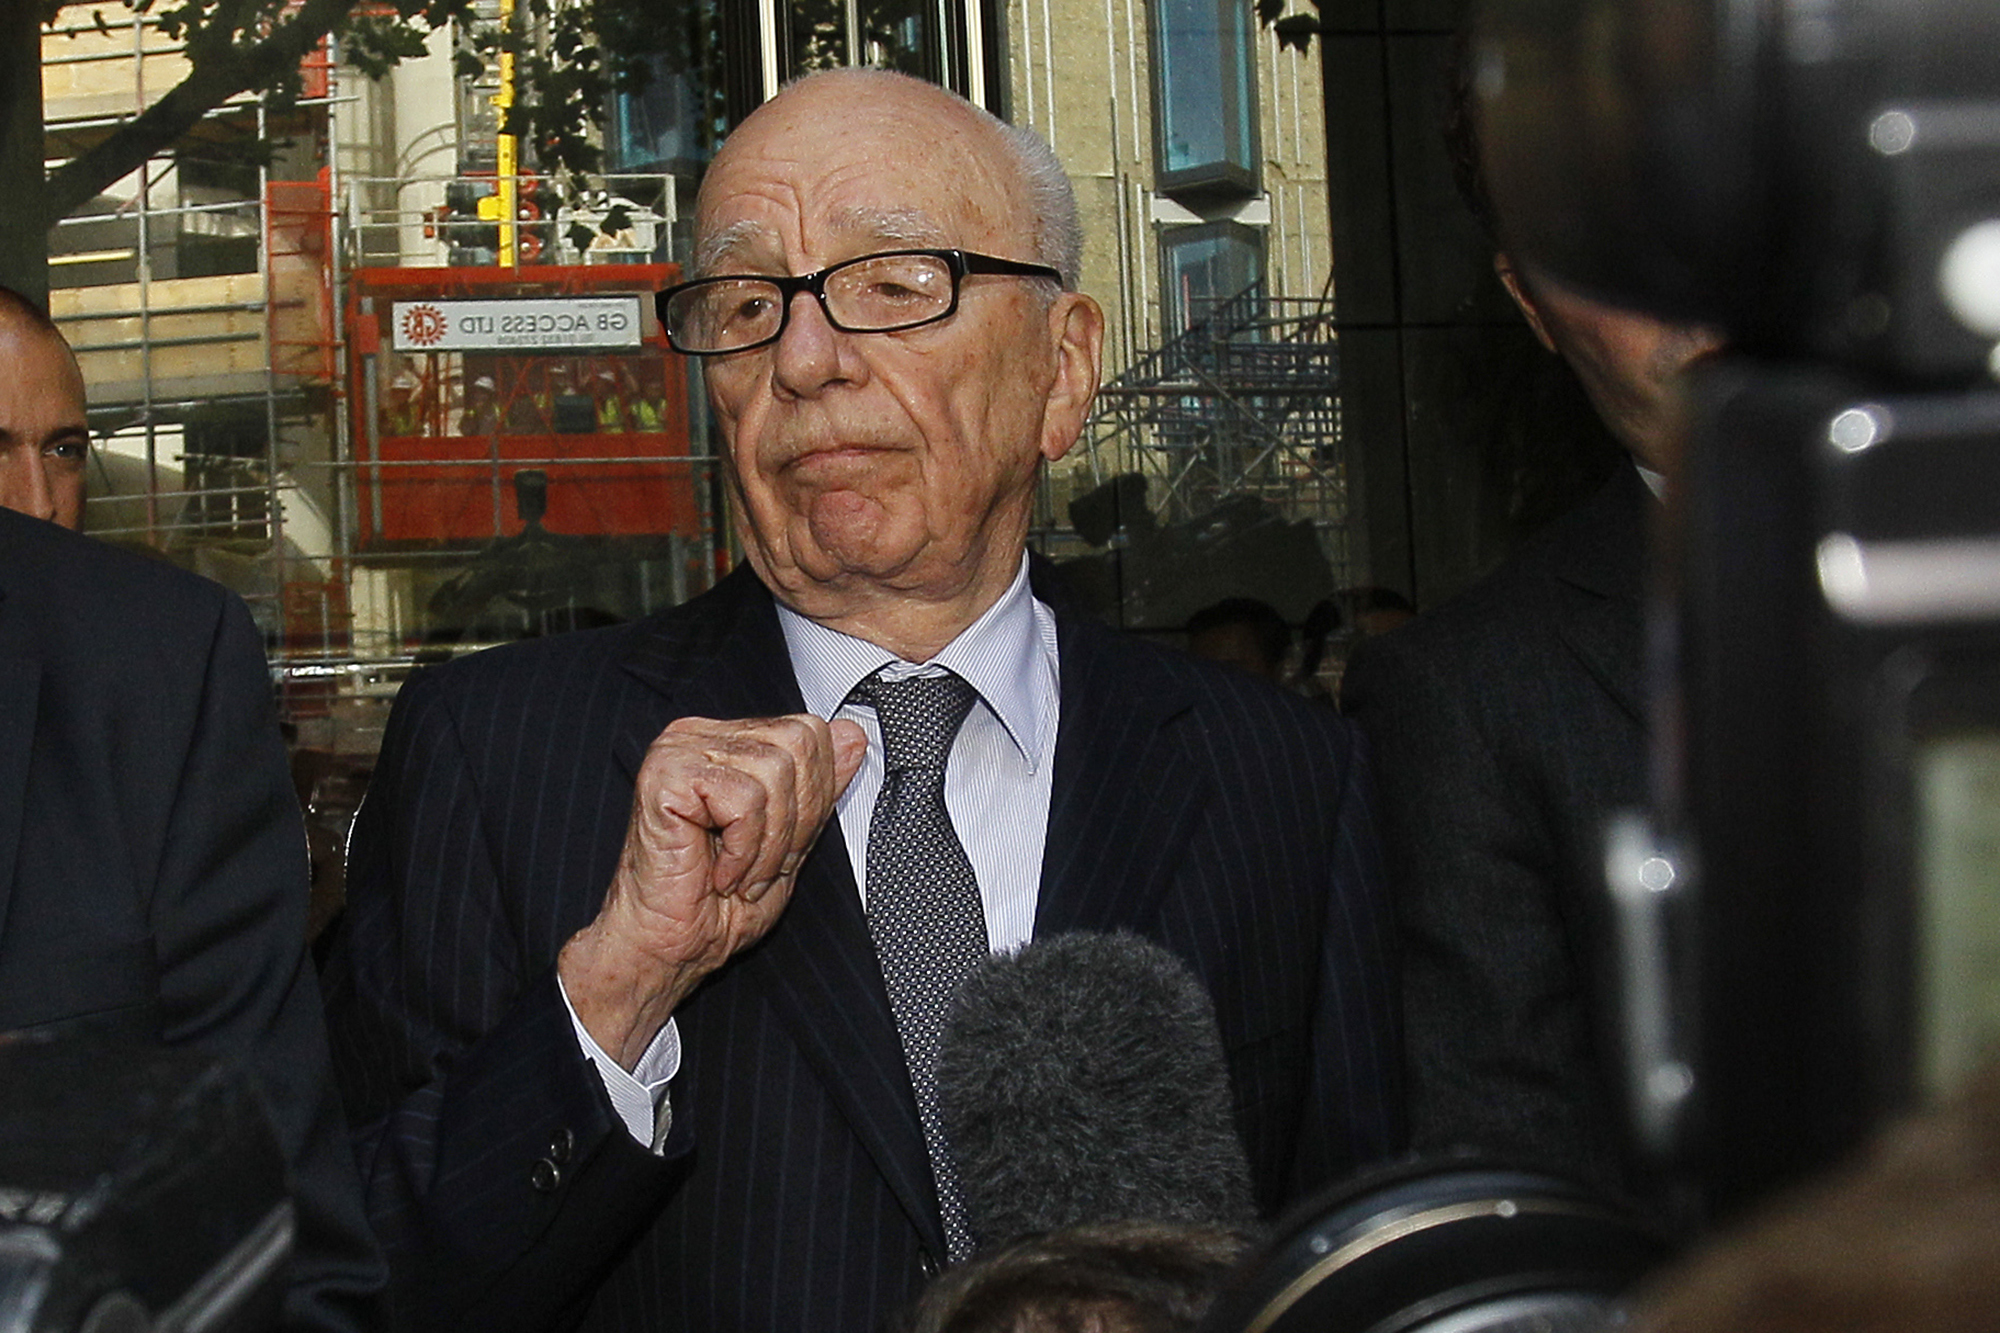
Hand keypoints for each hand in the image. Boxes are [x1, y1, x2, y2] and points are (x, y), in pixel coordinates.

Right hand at [559, 713, 866, 1066]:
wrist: (668, 949)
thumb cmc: (717, 905)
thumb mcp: (793, 840)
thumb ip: (821, 785)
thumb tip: (852, 734)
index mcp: (730, 742)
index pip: (810, 731)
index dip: (815, 795)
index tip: (784, 846)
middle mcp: (702, 735)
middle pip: (799, 743)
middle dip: (795, 820)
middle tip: (761, 865)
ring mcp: (679, 750)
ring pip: (774, 772)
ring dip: (768, 843)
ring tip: (739, 874)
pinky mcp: (664, 774)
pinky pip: (742, 798)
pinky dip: (743, 849)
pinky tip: (718, 872)